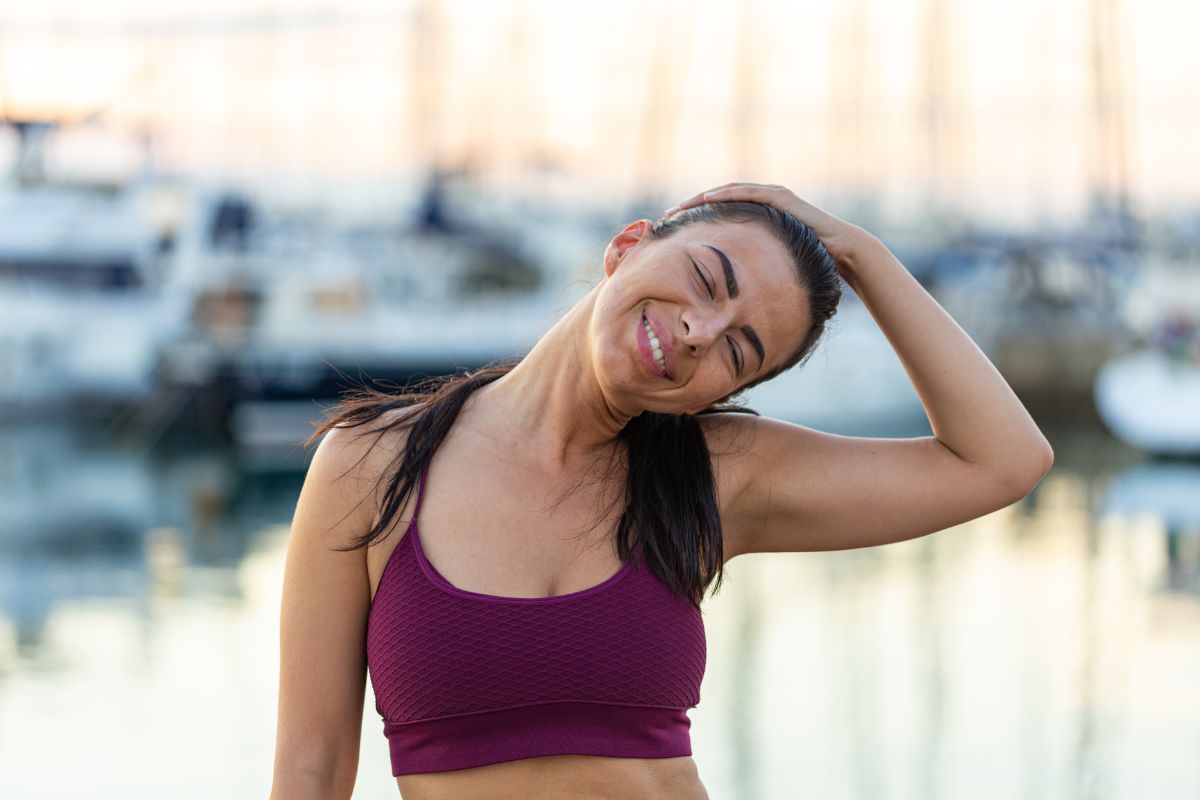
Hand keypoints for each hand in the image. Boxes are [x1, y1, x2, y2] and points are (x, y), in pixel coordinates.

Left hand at [664, 182, 867, 265]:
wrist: (838, 251)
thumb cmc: (804, 261)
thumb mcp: (768, 263)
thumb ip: (750, 267)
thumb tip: (726, 292)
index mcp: (756, 215)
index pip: (719, 212)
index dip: (696, 216)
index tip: (673, 226)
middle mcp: (761, 200)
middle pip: (718, 199)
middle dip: (691, 205)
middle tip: (667, 214)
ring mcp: (771, 195)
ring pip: (729, 191)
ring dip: (703, 197)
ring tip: (681, 205)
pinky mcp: (780, 197)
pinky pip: (748, 193)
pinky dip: (727, 194)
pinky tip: (707, 198)